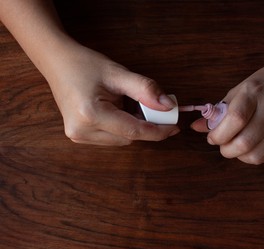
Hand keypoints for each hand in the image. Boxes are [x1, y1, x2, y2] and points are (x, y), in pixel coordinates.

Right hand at [46, 44, 179, 145]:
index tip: (174, 126)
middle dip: (146, 126)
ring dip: (133, 127)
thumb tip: (168, 107)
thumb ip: (145, 89)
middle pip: (129, 137)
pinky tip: (119, 112)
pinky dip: (122, 128)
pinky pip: (111, 138)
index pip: (134, 131)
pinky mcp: (79, 136)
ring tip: (129, 105)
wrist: (57, 63)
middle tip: (155, 109)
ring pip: (121, 140)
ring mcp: (78, 136)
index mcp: (90, 114)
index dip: (158, 131)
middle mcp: (82, 131)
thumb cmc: (85, 65)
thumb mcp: (118, 73)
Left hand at [191, 58, 263, 163]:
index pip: (235, 119)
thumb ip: (218, 112)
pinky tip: (248, 146)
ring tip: (234, 145)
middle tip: (222, 144)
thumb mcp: (238, 90)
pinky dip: (251, 156)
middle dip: (226, 150)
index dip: (219, 134)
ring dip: (238, 156)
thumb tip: (195, 127)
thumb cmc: (263, 84)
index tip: (212, 137)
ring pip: (255, 156)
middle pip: (244, 143)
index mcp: (254, 93)